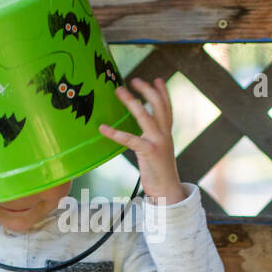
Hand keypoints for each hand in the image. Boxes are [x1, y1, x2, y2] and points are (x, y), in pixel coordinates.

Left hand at [99, 77, 186, 204]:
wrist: (167, 192)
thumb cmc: (159, 173)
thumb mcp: (157, 152)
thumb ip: (151, 139)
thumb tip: (141, 133)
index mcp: (166, 134)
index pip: (167, 108)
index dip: (163, 93)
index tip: (157, 79)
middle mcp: (165, 135)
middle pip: (159, 106)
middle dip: (147, 90)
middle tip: (134, 79)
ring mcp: (158, 142)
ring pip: (146, 116)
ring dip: (132, 101)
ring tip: (119, 91)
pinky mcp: (149, 152)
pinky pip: (130, 139)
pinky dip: (115, 133)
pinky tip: (104, 128)